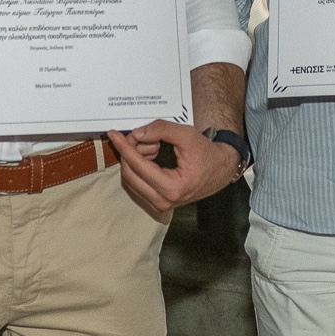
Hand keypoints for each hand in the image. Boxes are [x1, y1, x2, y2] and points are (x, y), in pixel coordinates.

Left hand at [108, 120, 240, 214]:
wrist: (221, 169)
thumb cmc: (207, 154)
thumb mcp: (186, 135)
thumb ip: (161, 130)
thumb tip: (137, 134)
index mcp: (172, 187)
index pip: (138, 166)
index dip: (124, 147)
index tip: (114, 135)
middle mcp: (164, 201)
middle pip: (130, 174)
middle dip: (130, 152)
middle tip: (140, 136)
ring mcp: (161, 204)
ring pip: (131, 180)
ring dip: (136, 160)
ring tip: (154, 146)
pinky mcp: (159, 202)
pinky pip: (137, 184)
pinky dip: (139, 168)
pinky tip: (152, 156)